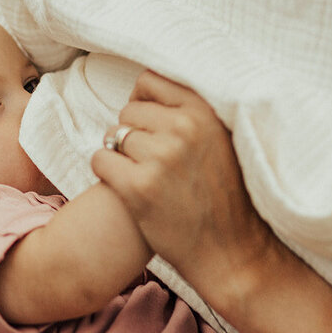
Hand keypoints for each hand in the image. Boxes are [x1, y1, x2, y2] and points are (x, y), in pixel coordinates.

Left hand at [90, 70, 278, 300]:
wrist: (231, 251)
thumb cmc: (224, 197)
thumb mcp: (221, 140)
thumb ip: (192, 113)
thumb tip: (146, 88)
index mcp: (204, 112)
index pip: (151, 81)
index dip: (143, 100)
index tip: (148, 122)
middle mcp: (183, 129)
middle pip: (129, 110)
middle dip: (132, 132)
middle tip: (150, 160)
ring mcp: (160, 157)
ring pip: (113, 135)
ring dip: (120, 154)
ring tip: (143, 176)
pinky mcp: (138, 187)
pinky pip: (100, 160)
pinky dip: (106, 173)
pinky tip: (127, 188)